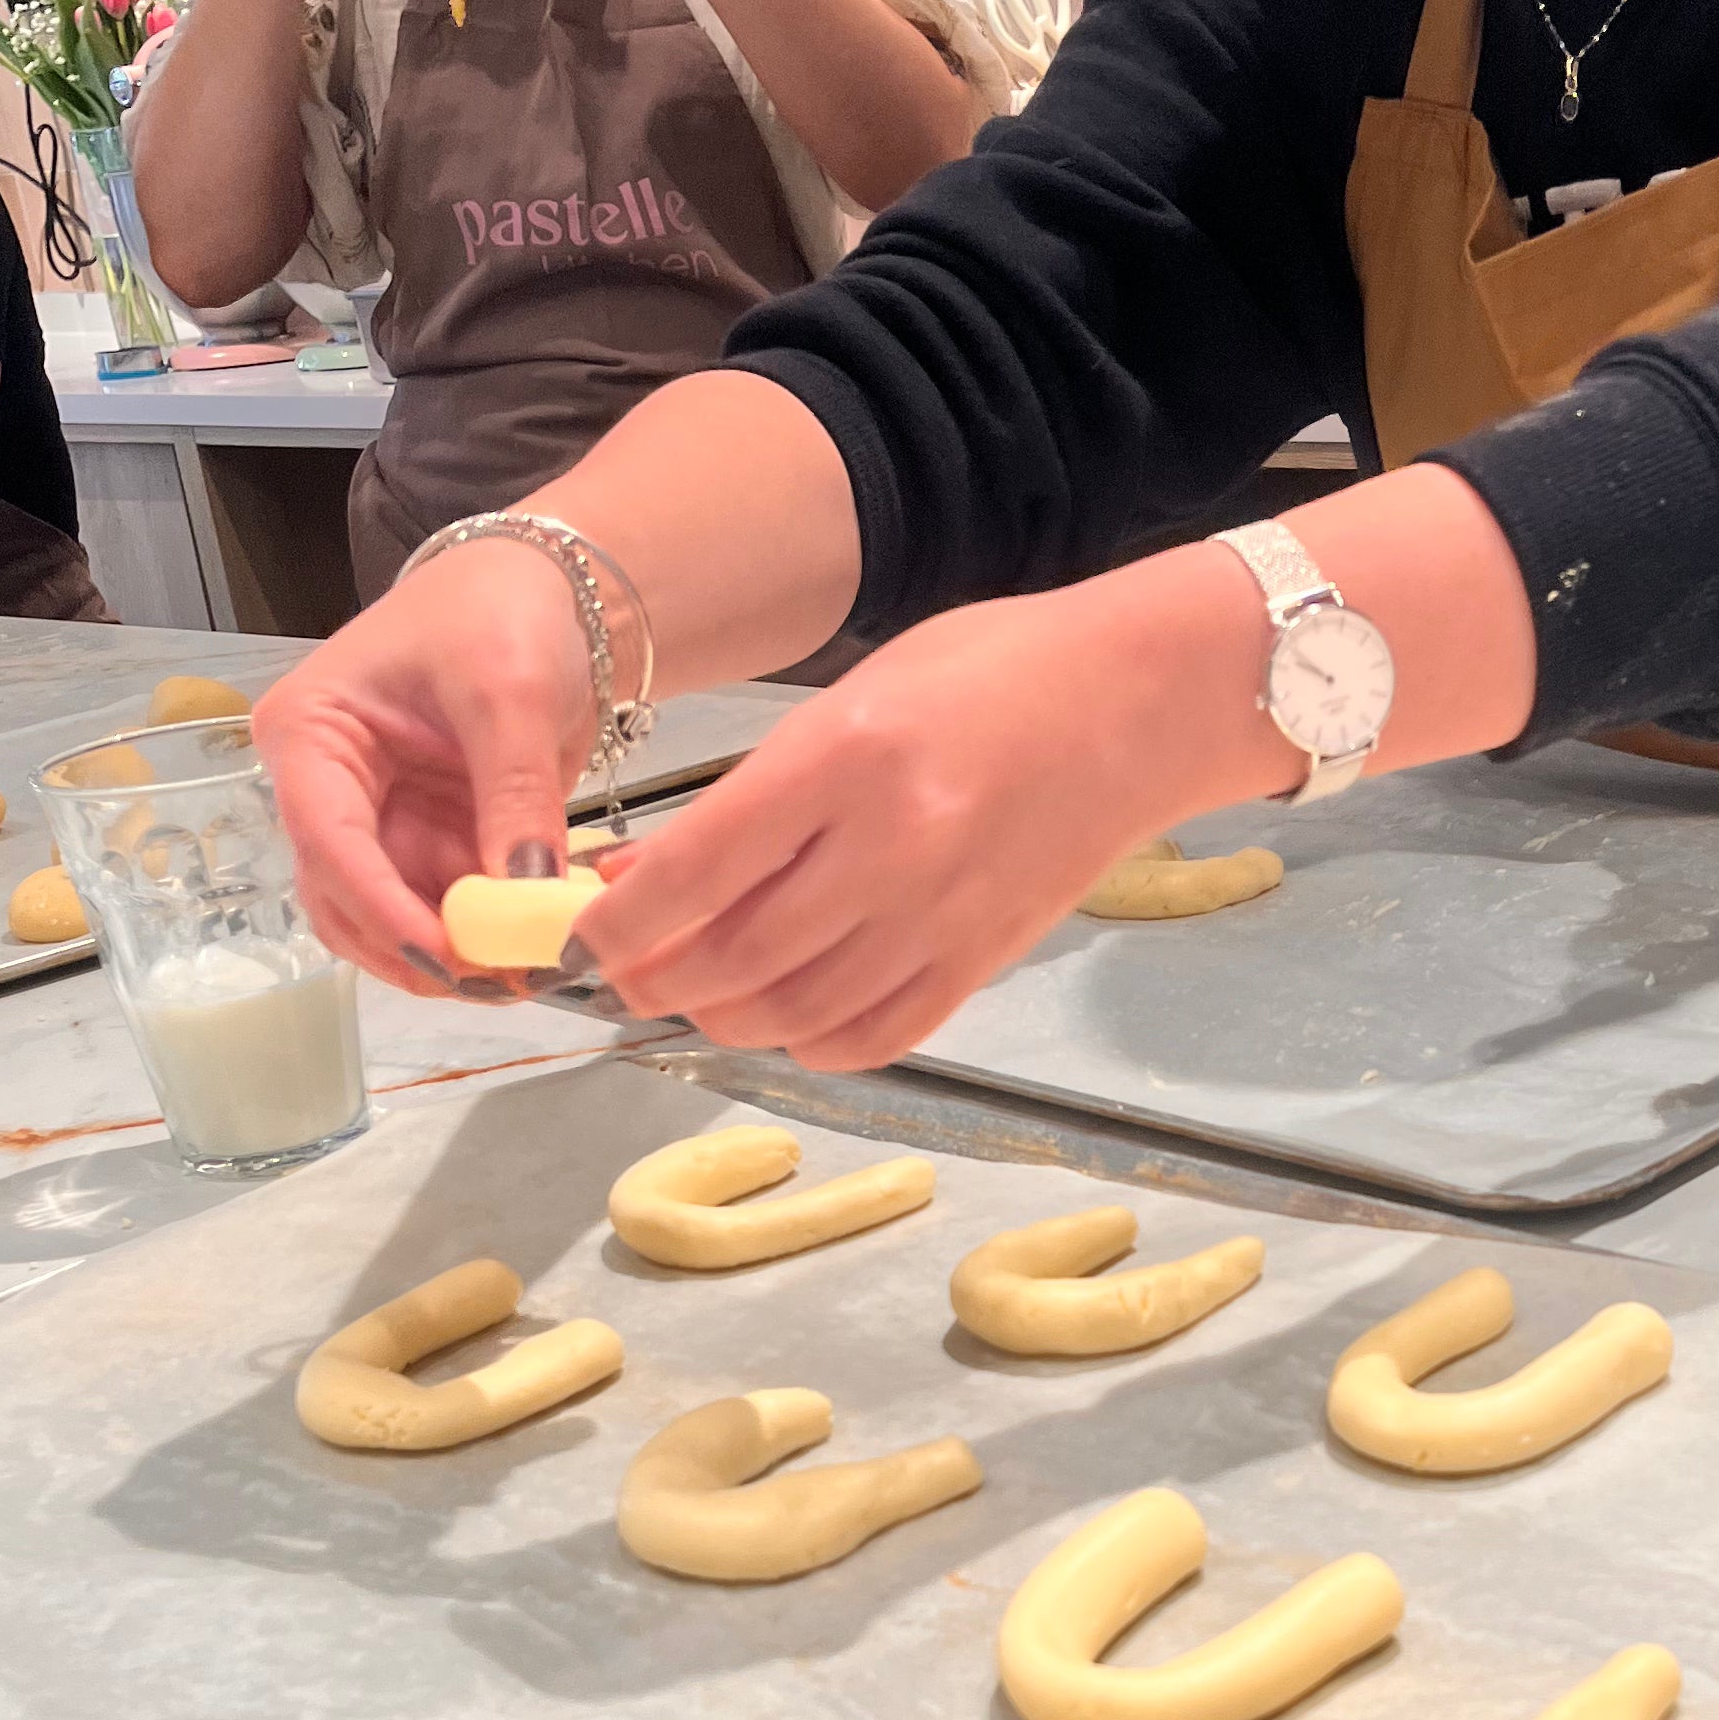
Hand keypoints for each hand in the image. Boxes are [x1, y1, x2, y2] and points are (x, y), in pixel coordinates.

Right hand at [251, 542, 597, 995]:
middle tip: (498, 984)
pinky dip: (484, 936)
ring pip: (391, 920)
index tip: (447, 959)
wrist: (549, 595)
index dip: (382, 910)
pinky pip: (442, 910)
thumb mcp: (511, 693)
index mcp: (310, 733)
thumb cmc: (503, 613)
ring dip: (452, 956)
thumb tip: (527, 897)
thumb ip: (514, 795)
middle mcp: (325, 789)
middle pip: (345, 900)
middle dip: (416, 950)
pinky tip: (535, 948)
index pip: (328, 841)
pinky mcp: (425, 843)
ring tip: (527, 973)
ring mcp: (375, 823)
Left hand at [568, 550, 1274, 1067]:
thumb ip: (755, 794)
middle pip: (732, 958)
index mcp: (845, 758)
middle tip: (625, 971)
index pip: (695, 870)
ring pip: (793, 1013)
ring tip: (698, 992)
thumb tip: (646, 879)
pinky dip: (811, 1045)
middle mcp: (891, 847)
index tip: (578, 935)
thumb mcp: (852, 700)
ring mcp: (943, 913)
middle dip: (653, 980)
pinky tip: (787, 1016)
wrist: (1139, 700)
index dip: (616, 922)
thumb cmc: (990, 674)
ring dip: (722, 1018)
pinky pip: (873, 1037)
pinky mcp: (986, 959)